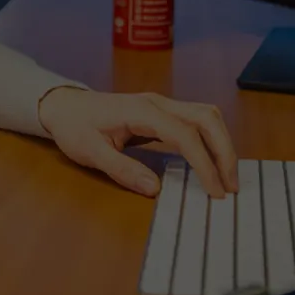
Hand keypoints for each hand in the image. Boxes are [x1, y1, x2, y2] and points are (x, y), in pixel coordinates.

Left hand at [38, 87, 239, 198]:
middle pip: (206, 117)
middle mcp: (157, 102)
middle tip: (231, 186)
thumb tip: (154, 189)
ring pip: (204, 116)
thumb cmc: (74, 126)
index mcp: (142, 110)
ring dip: (221, 144)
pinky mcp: (160, 112)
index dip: (204, 163)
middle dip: (224, 150)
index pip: (185, 134)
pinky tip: (211, 163)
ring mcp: (160, 105)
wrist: (63, 105)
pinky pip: (195, 121)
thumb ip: (121, 169)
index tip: (215, 192)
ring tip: (226, 178)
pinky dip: (210, 140)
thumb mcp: (90, 152)